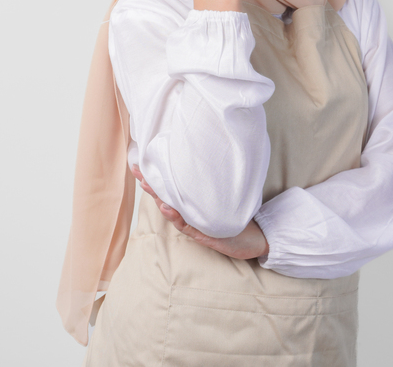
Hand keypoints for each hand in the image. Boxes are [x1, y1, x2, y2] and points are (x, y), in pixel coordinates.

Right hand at [131, 166, 268, 260]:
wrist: (255, 239)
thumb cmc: (239, 216)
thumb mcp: (225, 194)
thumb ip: (214, 179)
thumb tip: (209, 154)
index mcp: (193, 202)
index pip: (171, 186)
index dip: (156, 175)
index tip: (142, 161)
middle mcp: (190, 213)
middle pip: (166, 196)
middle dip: (151, 184)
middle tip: (138, 171)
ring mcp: (194, 224)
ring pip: (172, 210)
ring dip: (159, 198)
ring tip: (147, 185)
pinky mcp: (202, 235)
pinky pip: (185, 225)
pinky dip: (175, 216)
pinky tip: (167, 207)